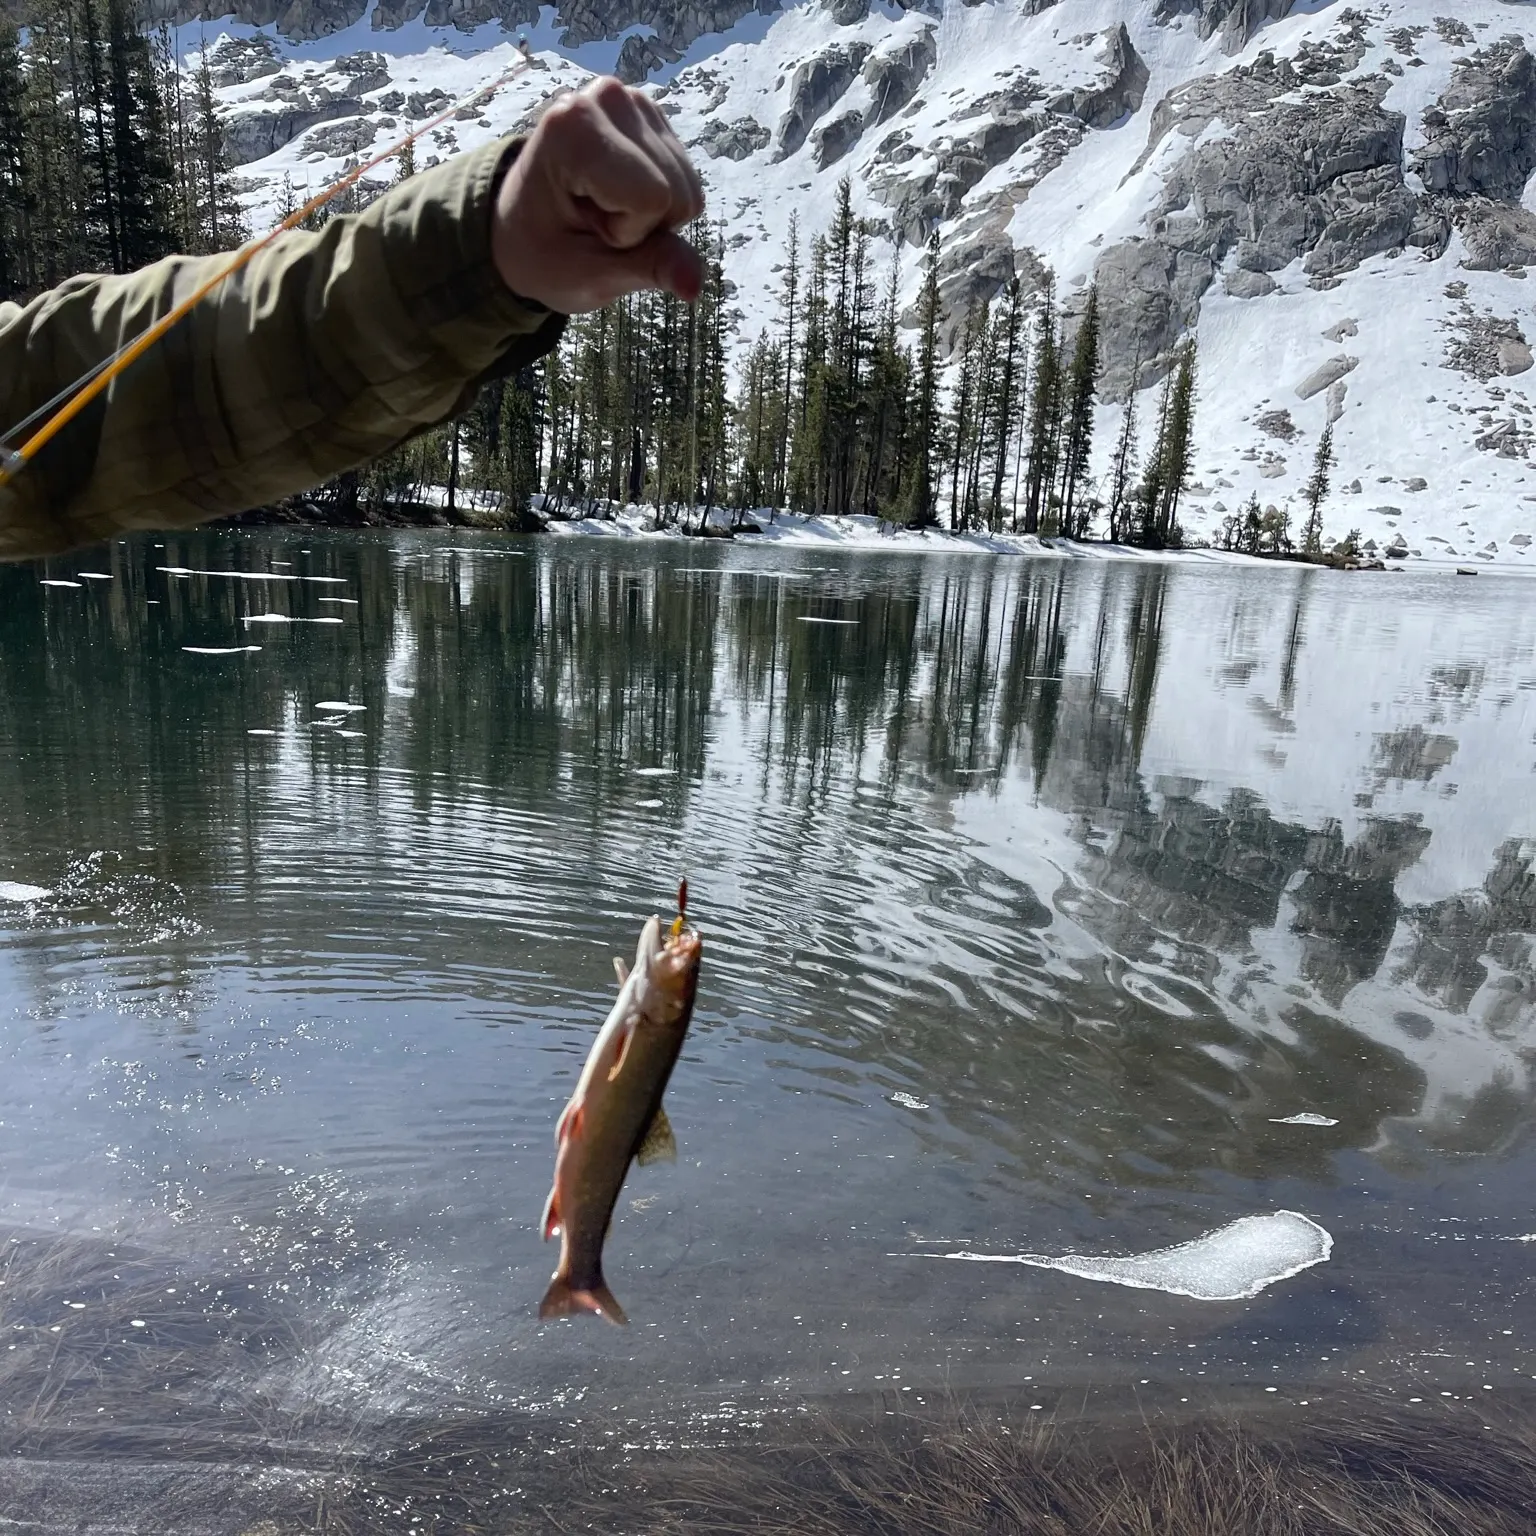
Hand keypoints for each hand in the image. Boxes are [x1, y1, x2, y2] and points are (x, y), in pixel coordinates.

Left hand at [491, 76, 706, 313]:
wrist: (523, 228)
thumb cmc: (545, 254)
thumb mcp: (590, 274)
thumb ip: (648, 269)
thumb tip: (694, 284)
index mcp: (574, 126)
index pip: (653, 197)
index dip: (629, 231)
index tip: (586, 225)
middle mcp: (606, 96)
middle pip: (677, 191)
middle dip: (645, 222)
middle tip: (595, 219)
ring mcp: (631, 100)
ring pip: (688, 187)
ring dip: (653, 213)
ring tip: (603, 207)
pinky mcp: (649, 114)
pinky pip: (687, 179)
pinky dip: (661, 198)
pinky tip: (618, 194)